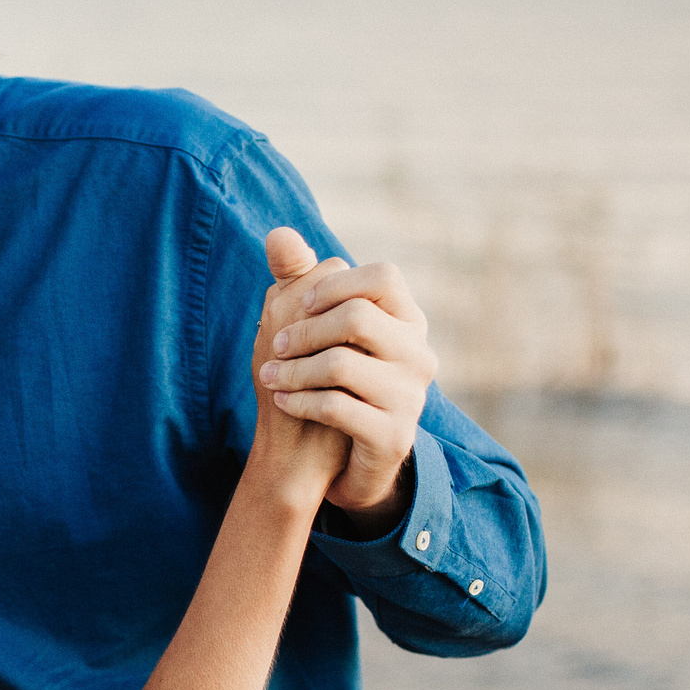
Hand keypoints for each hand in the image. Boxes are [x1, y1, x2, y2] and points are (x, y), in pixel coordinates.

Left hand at [255, 229, 437, 530]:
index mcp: (407, 320)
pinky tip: (283, 401)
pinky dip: (299, 401)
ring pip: (340, 364)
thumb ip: (298, 277)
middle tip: (276, 345)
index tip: (301, 302)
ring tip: (270, 377)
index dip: (335, 285)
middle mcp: (419, 354)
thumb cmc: (328, 379)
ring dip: (292, 370)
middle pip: (357, 317)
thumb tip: (277, 233)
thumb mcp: (315, 326)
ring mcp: (411, 397)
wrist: (343, 456)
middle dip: (304, 330)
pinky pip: (337, 407)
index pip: (384, 276)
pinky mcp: (394, 436)